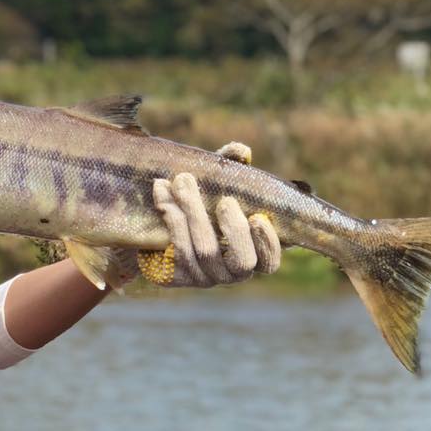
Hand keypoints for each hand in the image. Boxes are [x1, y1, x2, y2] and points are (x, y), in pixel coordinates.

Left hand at [132, 141, 281, 287]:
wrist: (161, 227)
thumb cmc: (205, 205)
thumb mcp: (222, 186)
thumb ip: (234, 170)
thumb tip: (242, 152)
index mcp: (253, 255)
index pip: (269, 263)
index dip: (268, 245)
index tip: (257, 218)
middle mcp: (231, 273)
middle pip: (241, 261)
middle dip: (234, 230)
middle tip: (225, 202)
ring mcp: (206, 277)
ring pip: (205, 251)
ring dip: (194, 213)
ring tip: (183, 182)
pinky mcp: (178, 277)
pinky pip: (177, 250)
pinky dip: (171, 216)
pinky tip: (162, 191)